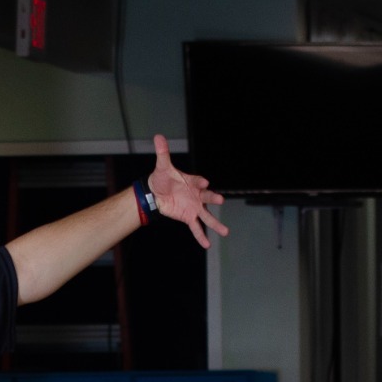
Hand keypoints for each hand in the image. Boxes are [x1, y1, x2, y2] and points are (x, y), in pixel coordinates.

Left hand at [147, 133, 229, 249]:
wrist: (155, 193)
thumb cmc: (162, 178)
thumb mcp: (162, 166)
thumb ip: (163, 153)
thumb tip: (158, 136)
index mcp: (192, 181)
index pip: (197, 181)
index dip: (200, 182)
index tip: (203, 183)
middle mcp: (196, 194)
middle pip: (207, 197)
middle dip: (213, 198)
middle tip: (220, 199)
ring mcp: (194, 207)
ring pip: (207, 216)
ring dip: (215, 224)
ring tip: (225, 232)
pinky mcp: (188, 216)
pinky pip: (196, 228)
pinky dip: (201, 236)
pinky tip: (207, 245)